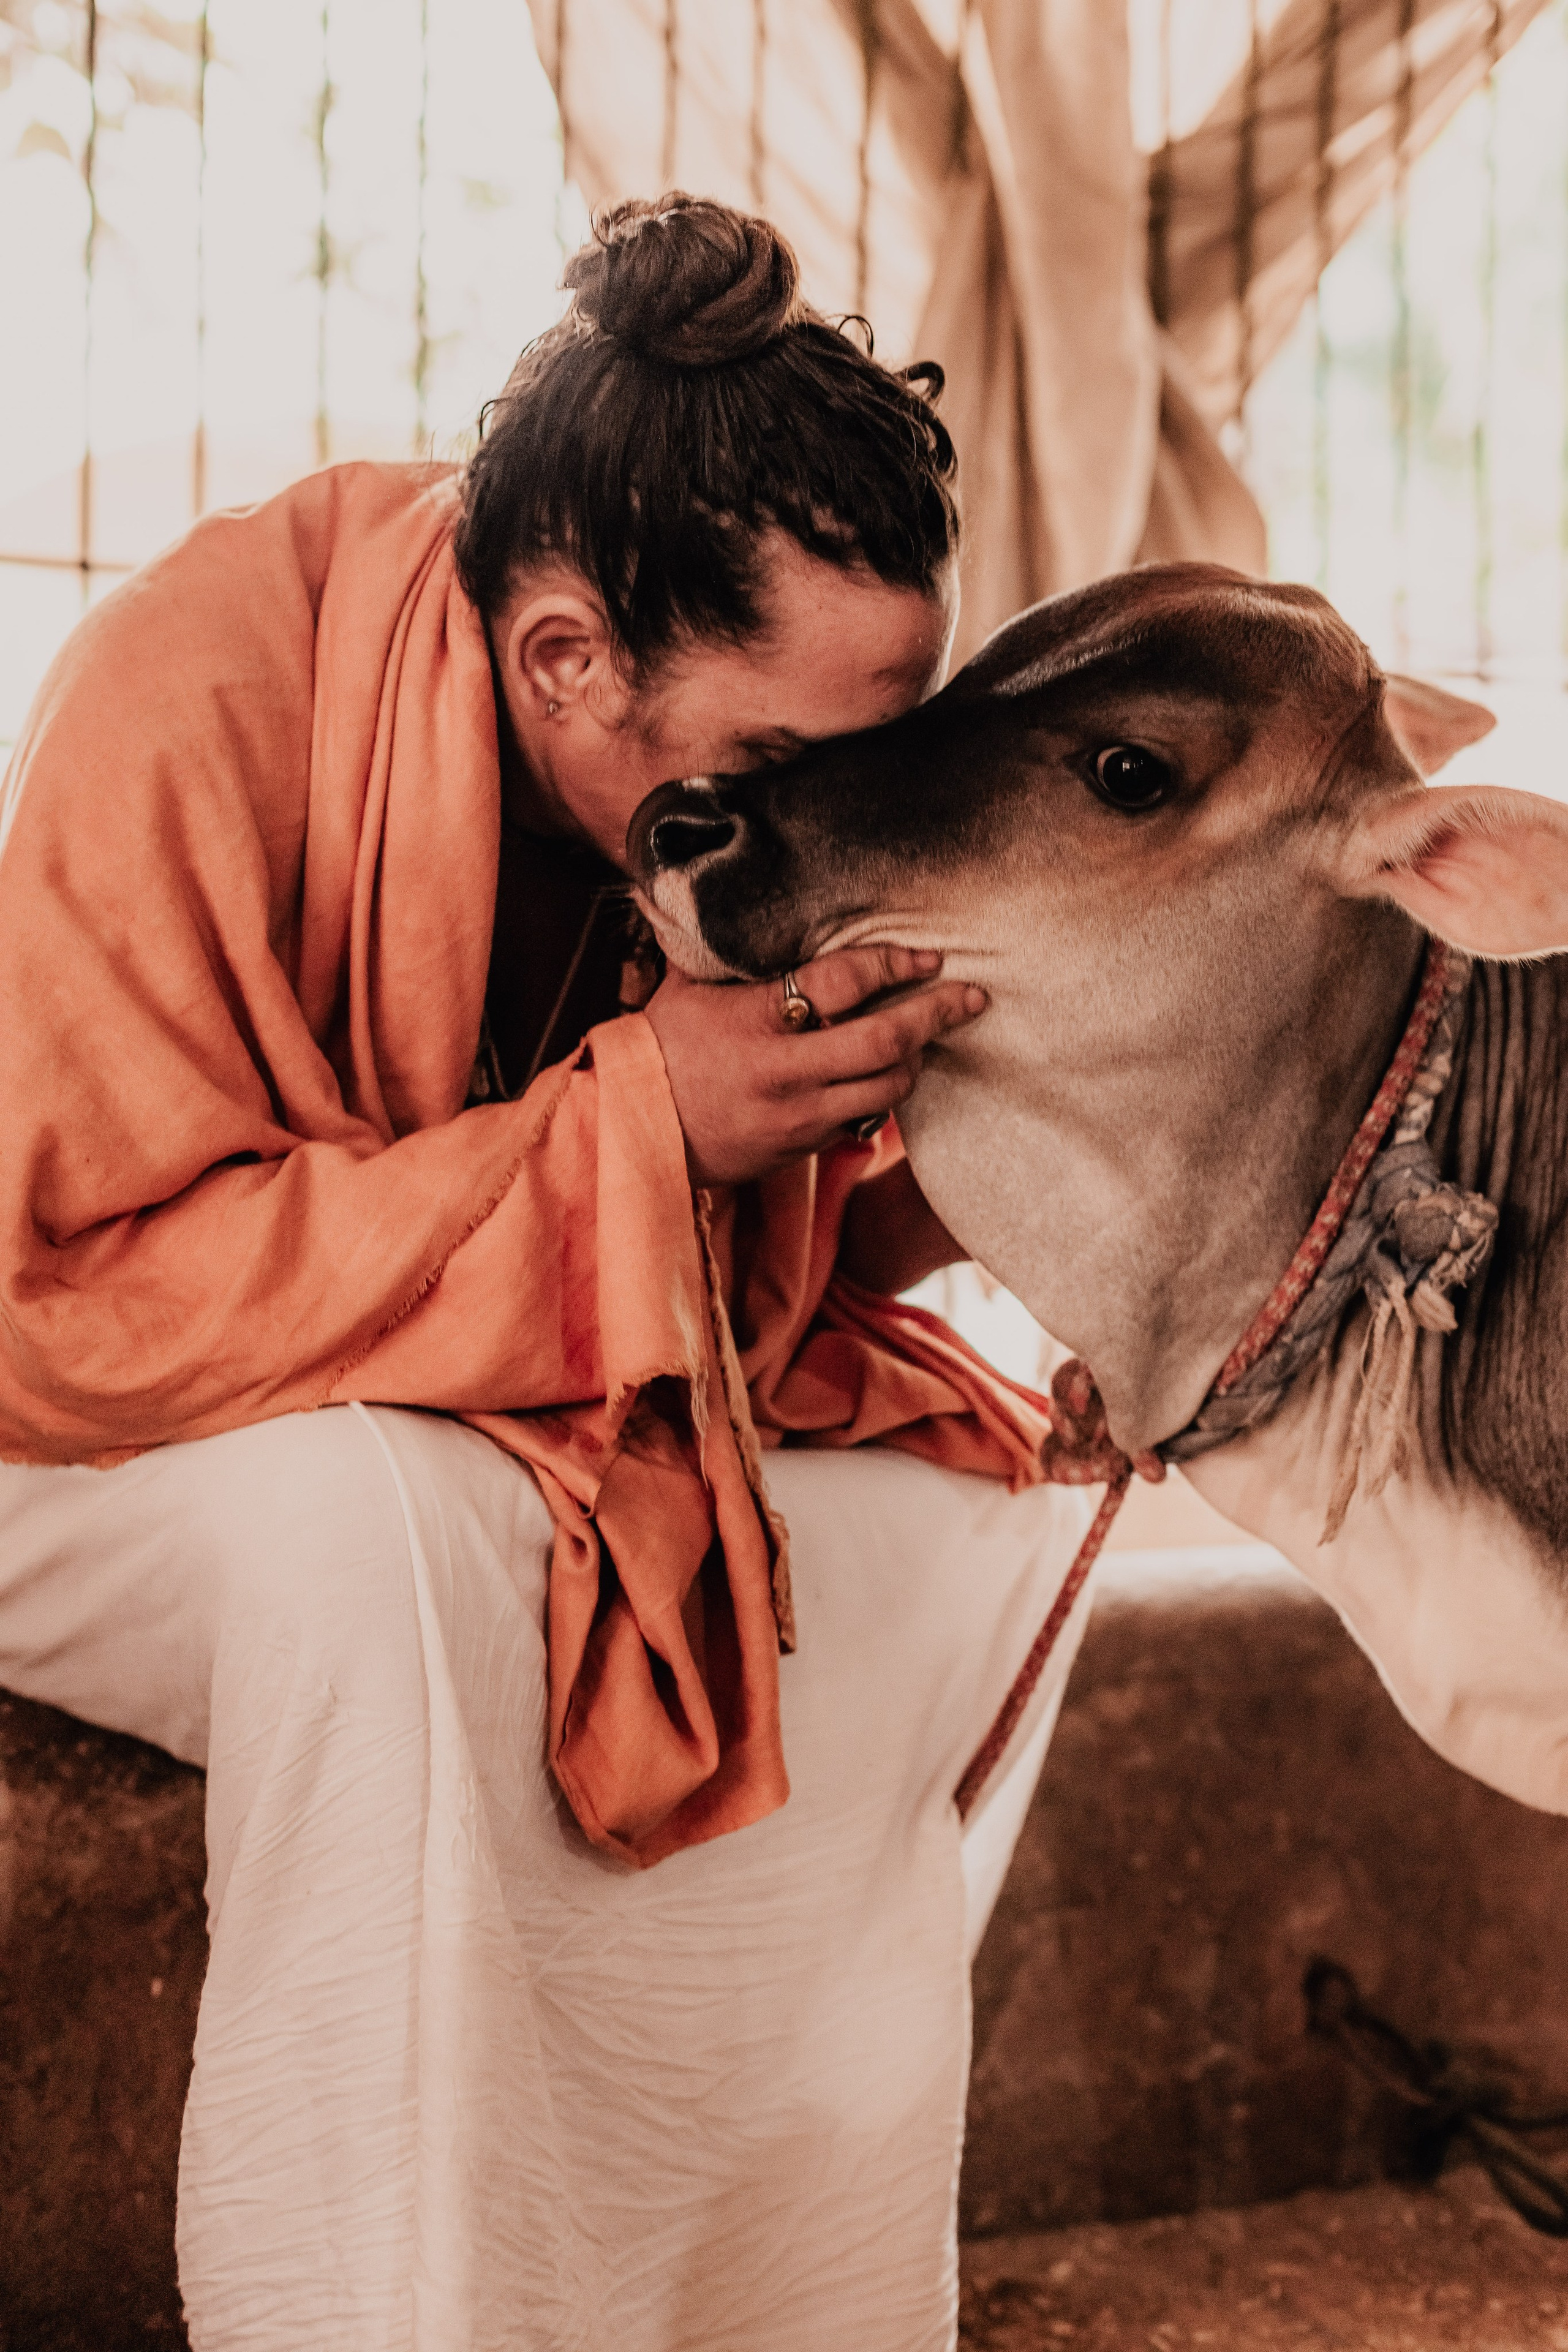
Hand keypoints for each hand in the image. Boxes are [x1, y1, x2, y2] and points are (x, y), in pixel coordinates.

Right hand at [642, 945, 986, 1188]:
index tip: (926, 957)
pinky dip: (882, 1094)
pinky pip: (862, 1120)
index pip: (841, 981)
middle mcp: (782, 1068)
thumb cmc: (659, 1047)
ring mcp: (796, 1114)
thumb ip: (725, 948)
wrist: (632, 1133)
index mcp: (753, 1017)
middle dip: (937, 1014)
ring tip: (930, 1037)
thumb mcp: (686, 987)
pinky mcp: (801, 1147)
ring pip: (886, 1088)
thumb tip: (733, 883)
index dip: (893, 964)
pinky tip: (889, 1073)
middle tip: (973, 996)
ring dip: (916, 1060)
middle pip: (884, 1039)